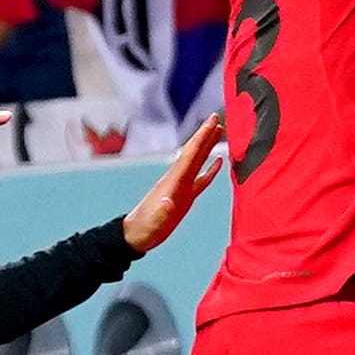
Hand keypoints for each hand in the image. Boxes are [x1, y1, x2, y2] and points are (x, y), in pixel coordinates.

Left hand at [118, 121, 226, 251]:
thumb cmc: (144, 229)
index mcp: (174, 182)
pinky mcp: (184, 197)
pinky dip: (210, 170)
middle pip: (195, 153)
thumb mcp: (153, 222)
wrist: (135, 235)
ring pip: (198, 162)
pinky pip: (201, 179)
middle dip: (206, 135)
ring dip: (208, 147)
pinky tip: (218, 163)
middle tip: (217, 118)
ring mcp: (182, 187)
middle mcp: (178, 180)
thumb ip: (162, 212)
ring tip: (219, 133)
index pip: (191, 154)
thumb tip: (169, 202)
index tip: (212, 121)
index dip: (202, 137)